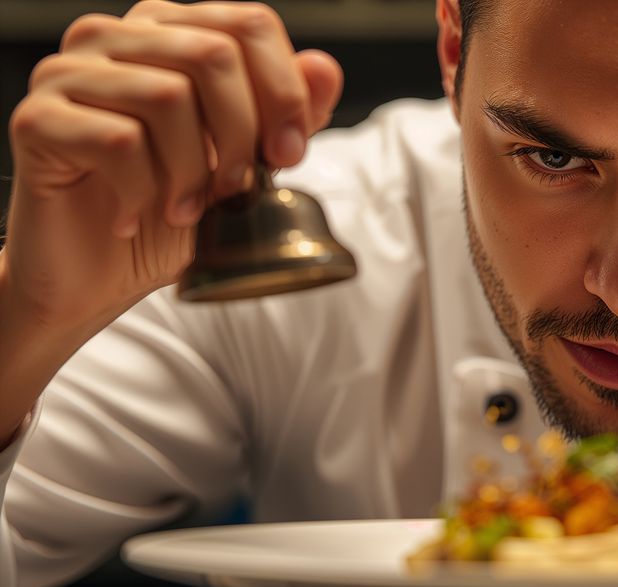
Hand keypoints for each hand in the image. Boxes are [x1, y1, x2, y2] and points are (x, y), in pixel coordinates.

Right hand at [1, 0, 342, 334]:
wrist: (94, 275)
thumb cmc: (169, 213)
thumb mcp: (249, 163)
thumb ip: (287, 113)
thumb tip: (324, 68)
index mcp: (168, 33)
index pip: (248, 23)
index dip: (284, 92)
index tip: (288, 154)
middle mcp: (113, 38)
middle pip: (213, 54)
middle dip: (243, 135)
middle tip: (235, 190)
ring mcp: (68, 73)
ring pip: (168, 96)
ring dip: (193, 172)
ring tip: (183, 209)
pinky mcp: (37, 119)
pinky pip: (119, 142)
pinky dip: (144, 193)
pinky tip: (135, 216)